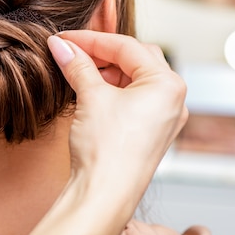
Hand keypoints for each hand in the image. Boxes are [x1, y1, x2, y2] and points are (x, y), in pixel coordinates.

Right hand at [47, 31, 187, 198]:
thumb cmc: (107, 151)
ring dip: (106, 71)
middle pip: (136, 58)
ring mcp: (164, 116)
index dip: (90, 39)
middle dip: (101, 52)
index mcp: (167, 84)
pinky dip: (112, 89)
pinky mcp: (151, 131)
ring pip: (134, 78)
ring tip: (77, 70)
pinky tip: (90, 90)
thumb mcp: (90, 97)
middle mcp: (173, 98)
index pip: (126, 46)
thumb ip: (76, 65)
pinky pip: (134, 98)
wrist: (104, 195)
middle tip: (72, 51)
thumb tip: (61, 45)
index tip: (64, 39)